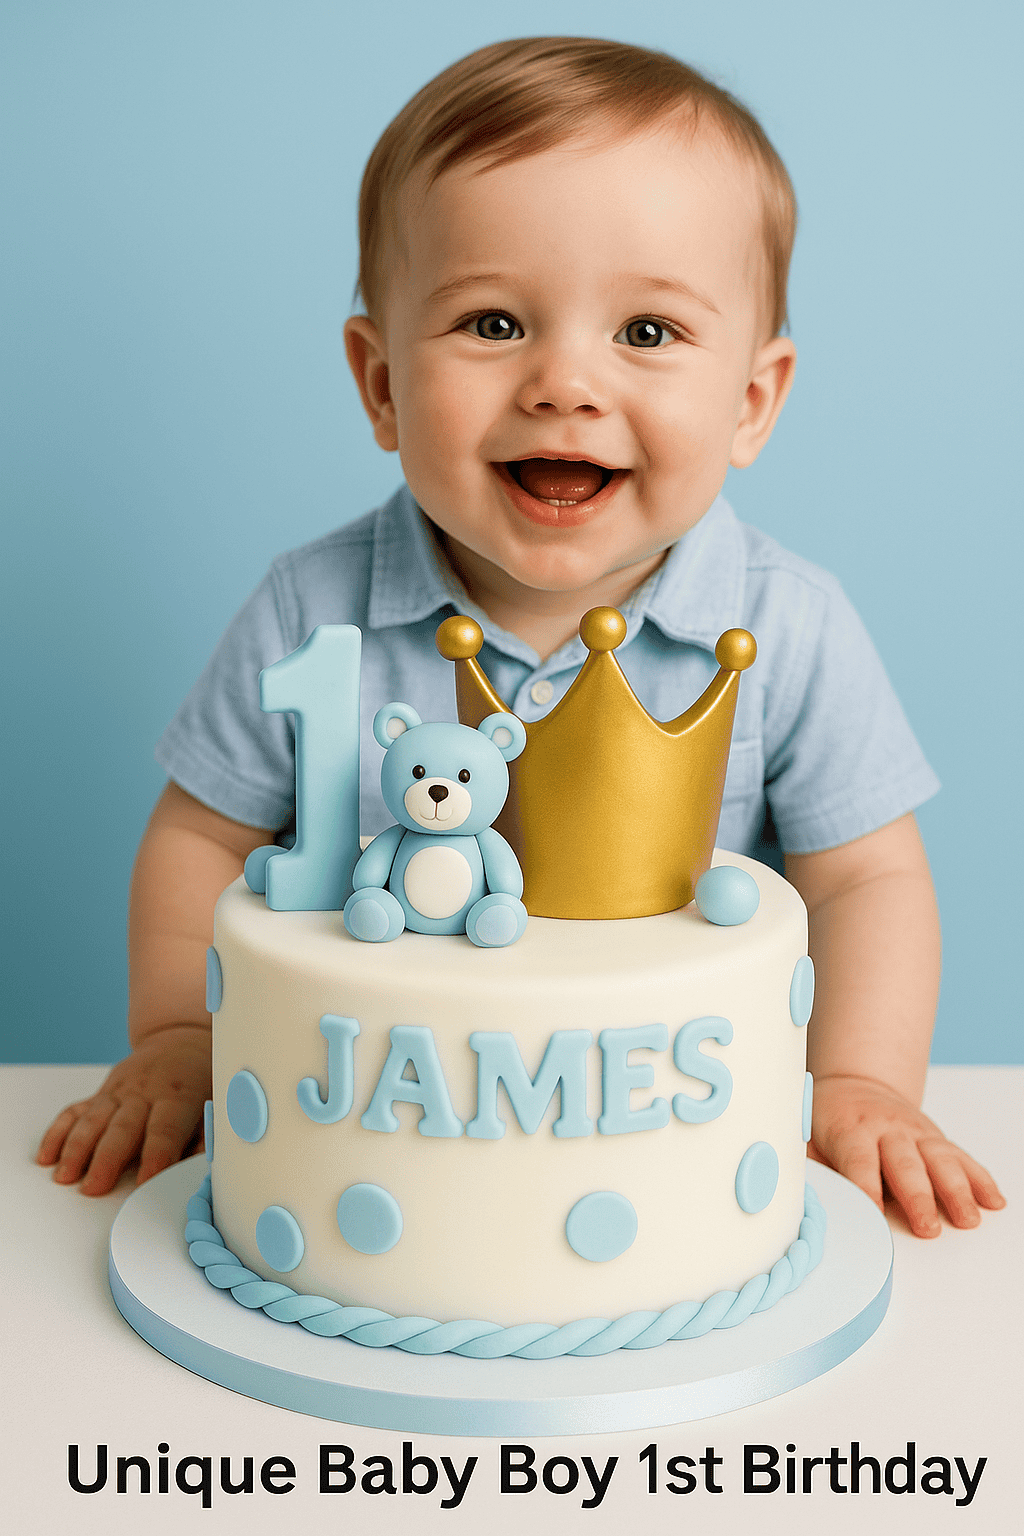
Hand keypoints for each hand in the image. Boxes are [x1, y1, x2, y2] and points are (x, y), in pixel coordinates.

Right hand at [36, 1024, 210, 1195]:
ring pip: (93, 1119)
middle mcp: (144, 1092)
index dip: (156, 1156)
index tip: (145, 1182)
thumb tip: (204, 1170)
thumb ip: (208, 1137)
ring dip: (76, 1148)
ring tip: (65, 1177)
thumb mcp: (216, 1102)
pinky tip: (47, 1157)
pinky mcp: (100, 1093)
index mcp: (177, 1096)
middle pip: (122, 1127)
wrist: (181, 1041)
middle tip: (93, 1188)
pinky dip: (58, 1133)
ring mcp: (118, 1092)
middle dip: (106, 1159)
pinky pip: (74, 1112)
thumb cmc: (201, 1079)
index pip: (165, 1129)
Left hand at [809, 1073, 1005, 1236]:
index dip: (866, 1188)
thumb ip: (808, 1164)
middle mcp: (887, 1128)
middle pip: (905, 1164)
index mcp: (850, 1128)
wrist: (855, 1085)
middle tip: (928, 1229)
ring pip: (940, 1159)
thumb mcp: (806, 1133)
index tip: (874, 1214)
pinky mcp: (935, 1138)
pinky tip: (993, 1200)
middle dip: (918, 1197)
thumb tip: (797, 1195)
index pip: (859, 1161)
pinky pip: (961, 1157)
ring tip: (968, 1219)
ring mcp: (916, 1132)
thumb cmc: (828, 1118)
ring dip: (956, 1190)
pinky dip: (979, 1178)